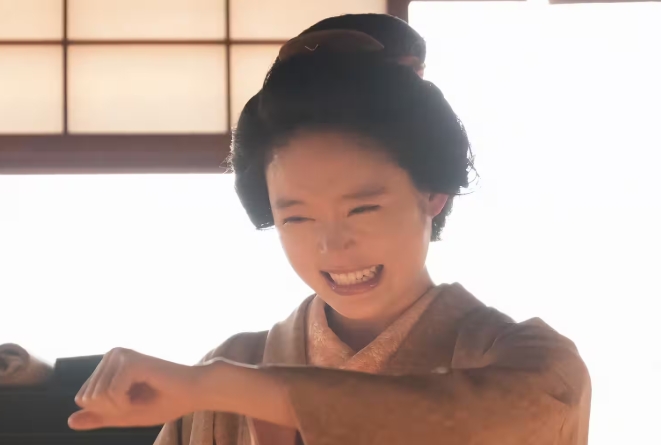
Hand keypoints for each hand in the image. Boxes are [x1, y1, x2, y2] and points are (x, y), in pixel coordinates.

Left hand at [68, 348, 202, 429]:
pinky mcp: (130, 361)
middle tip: (141, 399)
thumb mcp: (125, 414)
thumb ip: (99, 417)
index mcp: (108, 364)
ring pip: (98, 397)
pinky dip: (127, 403)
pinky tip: (147, 391)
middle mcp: (112, 354)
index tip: (133, 401)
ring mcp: (121, 355)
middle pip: (88, 399)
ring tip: (145, 394)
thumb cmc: (165, 401)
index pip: (83, 399)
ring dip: (122, 406)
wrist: (194, 392)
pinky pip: (112, 395)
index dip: (108, 410)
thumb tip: (70, 421)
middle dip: (114, 409)